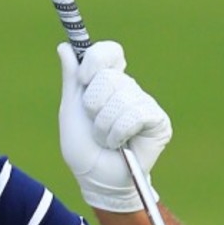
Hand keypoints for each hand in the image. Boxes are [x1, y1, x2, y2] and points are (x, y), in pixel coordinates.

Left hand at [57, 41, 171, 212]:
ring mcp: (145, 103)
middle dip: (92, 106)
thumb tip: (65, 47)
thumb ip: (71, 78)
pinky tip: (120, 143)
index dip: (96, 60)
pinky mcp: (158, 120)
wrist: (95, 178)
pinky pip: (134, 115)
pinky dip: (118, 133)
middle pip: (108, 77)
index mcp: (107, 81)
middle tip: (94, 124)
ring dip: (103, 126)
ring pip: (119, 99)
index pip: (109, 51)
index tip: (84, 78)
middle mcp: (128, 88)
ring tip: (106, 139)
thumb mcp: (71, 109)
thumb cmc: (83, 146)